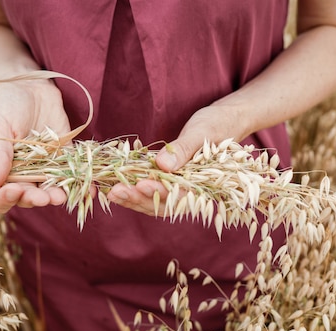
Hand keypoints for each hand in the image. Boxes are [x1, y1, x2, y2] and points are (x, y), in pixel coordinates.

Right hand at [0, 79, 70, 212]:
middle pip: (27, 198)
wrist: (32, 89)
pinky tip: (90, 191)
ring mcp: (45, 171)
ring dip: (56, 197)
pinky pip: (74, 178)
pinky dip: (82, 186)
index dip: (4, 198)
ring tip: (61, 197)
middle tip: (44, 197)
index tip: (14, 190)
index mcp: (1, 171)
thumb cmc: (8, 106)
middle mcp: (23, 176)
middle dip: (35, 199)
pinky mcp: (66, 162)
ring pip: (50, 192)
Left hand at [107, 104, 243, 215]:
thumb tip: (162, 166)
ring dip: (132, 198)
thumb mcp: (201, 132)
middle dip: (139, 198)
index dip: (159, 192)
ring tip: (111, 193)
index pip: (180, 195)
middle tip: (116, 192)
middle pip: (163, 204)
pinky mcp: (167, 180)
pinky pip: (150, 190)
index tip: (141, 184)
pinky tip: (116, 187)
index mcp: (204, 184)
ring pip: (154, 201)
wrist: (224, 120)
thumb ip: (184, 150)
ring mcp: (178, 188)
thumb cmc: (217, 124)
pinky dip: (134, 190)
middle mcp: (191, 192)